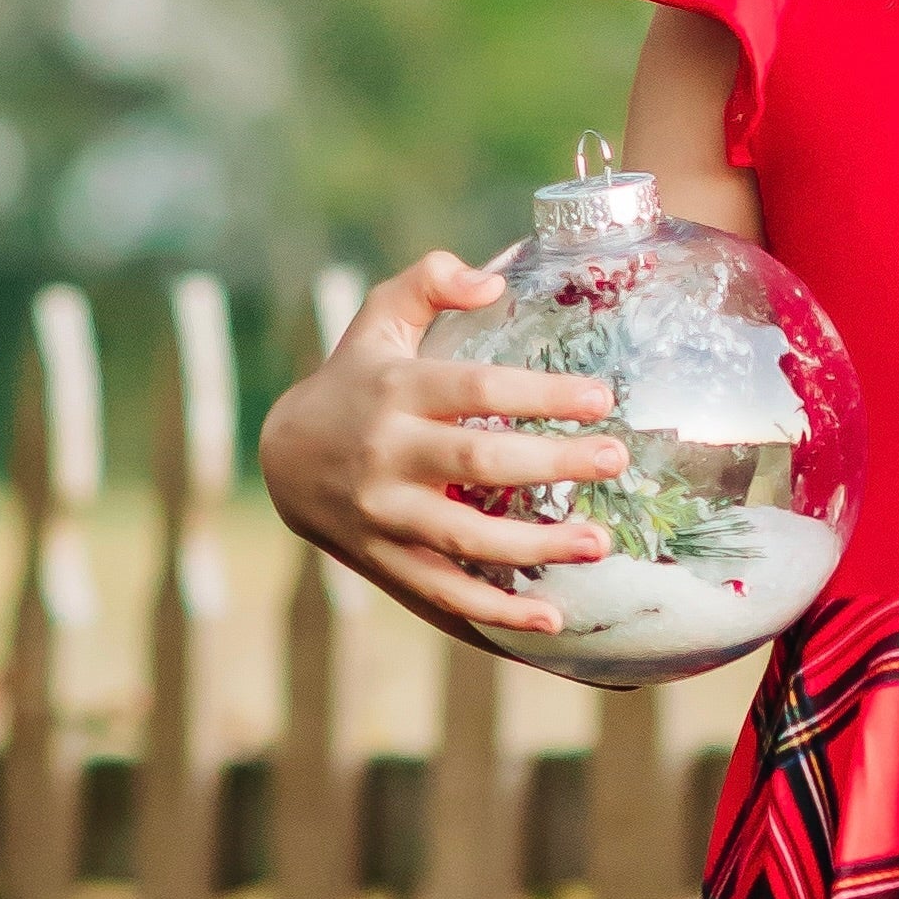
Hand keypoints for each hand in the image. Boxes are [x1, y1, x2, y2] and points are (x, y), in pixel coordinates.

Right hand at [257, 250, 628, 642]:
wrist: (281, 460)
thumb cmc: (355, 382)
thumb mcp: (379, 320)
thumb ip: (427, 283)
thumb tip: (491, 278)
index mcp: (397, 390)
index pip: (476, 389)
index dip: (539, 394)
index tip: (601, 399)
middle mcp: (388, 453)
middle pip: (478, 462)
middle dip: (553, 463)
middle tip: (616, 460)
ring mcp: (383, 513)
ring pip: (464, 537)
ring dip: (534, 547)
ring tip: (599, 544)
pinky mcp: (383, 560)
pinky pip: (441, 592)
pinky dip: (493, 612)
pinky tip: (549, 620)